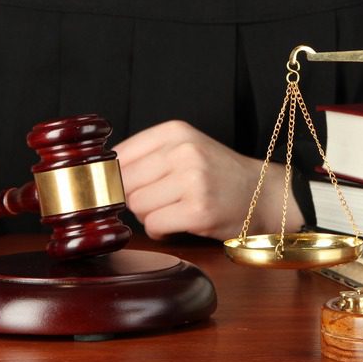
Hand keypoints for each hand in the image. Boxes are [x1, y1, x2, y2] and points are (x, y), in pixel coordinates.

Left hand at [114, 120, 302, 239]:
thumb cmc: (217, 174)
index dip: (116, 177)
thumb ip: (146, 155)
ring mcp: (192, 180)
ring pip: (137, 206)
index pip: (120, 155)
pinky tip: (177, 222)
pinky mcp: (198, 210)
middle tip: (158, 200)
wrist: (262, 193)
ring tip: (172, 209)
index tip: (123, 186)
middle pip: (125, 183)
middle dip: (134, 198)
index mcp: (175, 131)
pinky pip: (154, 225)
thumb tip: (100, 177)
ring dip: (148, 215)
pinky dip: (160, 230)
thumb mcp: (185, 148)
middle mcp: (183, 151)